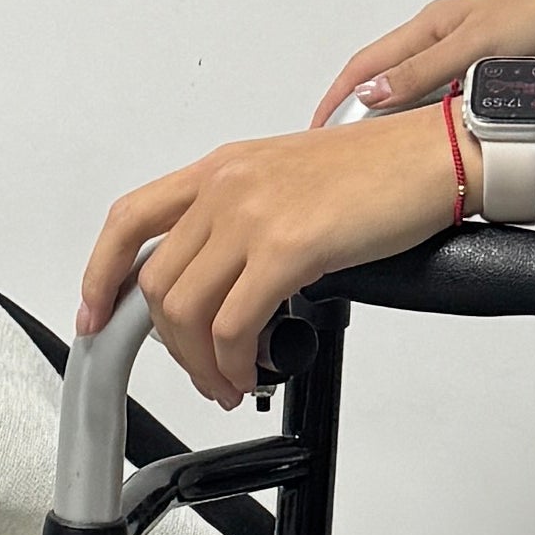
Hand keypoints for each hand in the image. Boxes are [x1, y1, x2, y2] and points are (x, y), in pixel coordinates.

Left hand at [78, 108, 464, 403]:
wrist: (438, 153)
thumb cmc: (381, 169)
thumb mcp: (289, 180)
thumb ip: (244, 218)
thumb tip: (226, 279)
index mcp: (221, 168)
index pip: (130, 220)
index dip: (100, 274)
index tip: (96, 314)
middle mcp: (226, 186)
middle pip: (156, 281)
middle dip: (169, 343)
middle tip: (199, 371)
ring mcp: (252, 214)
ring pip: (187, 310)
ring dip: (201, 363)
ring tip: (228, 381)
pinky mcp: (288, 247)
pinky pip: (234, 324)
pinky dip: (234, 362)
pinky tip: (252, 372)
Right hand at [308, 0, 534, 131]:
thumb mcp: (473, 46)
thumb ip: (422, 72)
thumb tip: (371, 92)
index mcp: (427, 27)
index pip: (364, 65)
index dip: (337, 97)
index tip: (318, 129)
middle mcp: (438, 38)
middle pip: (381, 77)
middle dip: (354, 108)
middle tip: (337, 146)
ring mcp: (458, 52)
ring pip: (409, 88)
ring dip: (388, 113)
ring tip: (372, 146)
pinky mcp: (481, 67)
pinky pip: (437, 94)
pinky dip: (420, 114)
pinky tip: (423, 134)